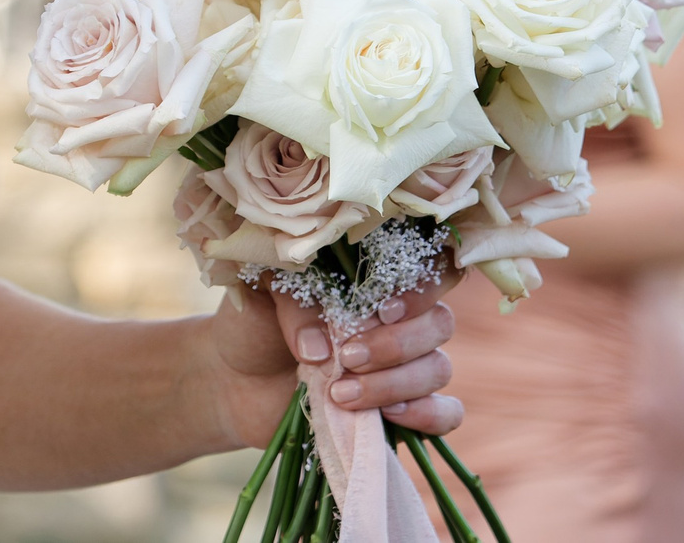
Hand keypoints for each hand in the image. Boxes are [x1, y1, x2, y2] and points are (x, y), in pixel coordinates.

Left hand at [205, 277, 463, 446]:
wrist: (236, 378)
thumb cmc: (256, 324)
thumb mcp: (263, 295)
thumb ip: (295, 304)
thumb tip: (321, 348)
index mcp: (372, 280)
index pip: (430, 270)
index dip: (421, 289)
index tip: (381, 309)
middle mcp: (399, 320)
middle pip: (439, 324)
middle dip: (395, 345)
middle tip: (347, 357)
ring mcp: (405, 365)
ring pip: (439, 368)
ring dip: (395, 383)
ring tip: (342, 391)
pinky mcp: (403, 408)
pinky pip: (447, 413)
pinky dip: (427, 415)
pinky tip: (388, 415)